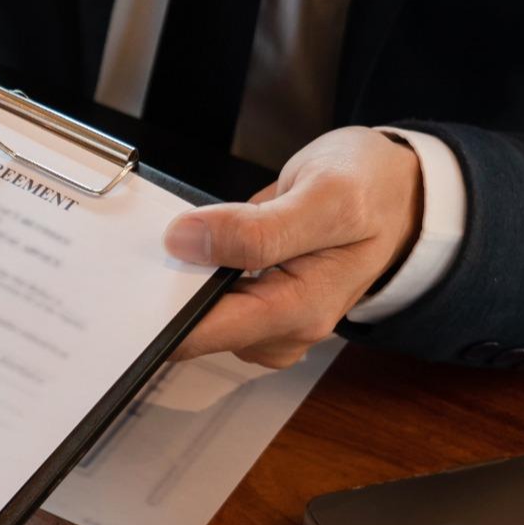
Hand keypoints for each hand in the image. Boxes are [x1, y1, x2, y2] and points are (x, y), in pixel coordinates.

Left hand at [163, 127, 425, 367]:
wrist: (404, 196)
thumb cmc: (374, 192)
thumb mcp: (326, 197)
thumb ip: (258, 228)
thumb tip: (185, 241)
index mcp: (297, 311)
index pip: (203, 333)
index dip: (155, 314)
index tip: (119, 290)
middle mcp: (282, 331)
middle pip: (192, 327)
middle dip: (160, 293)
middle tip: (139, 250)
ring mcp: (271, 322)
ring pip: (197, 314)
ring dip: (176, 280)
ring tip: (175, 238)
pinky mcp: (261, 307)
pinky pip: (210, 299)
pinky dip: (194, 273)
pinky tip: (197, 245)